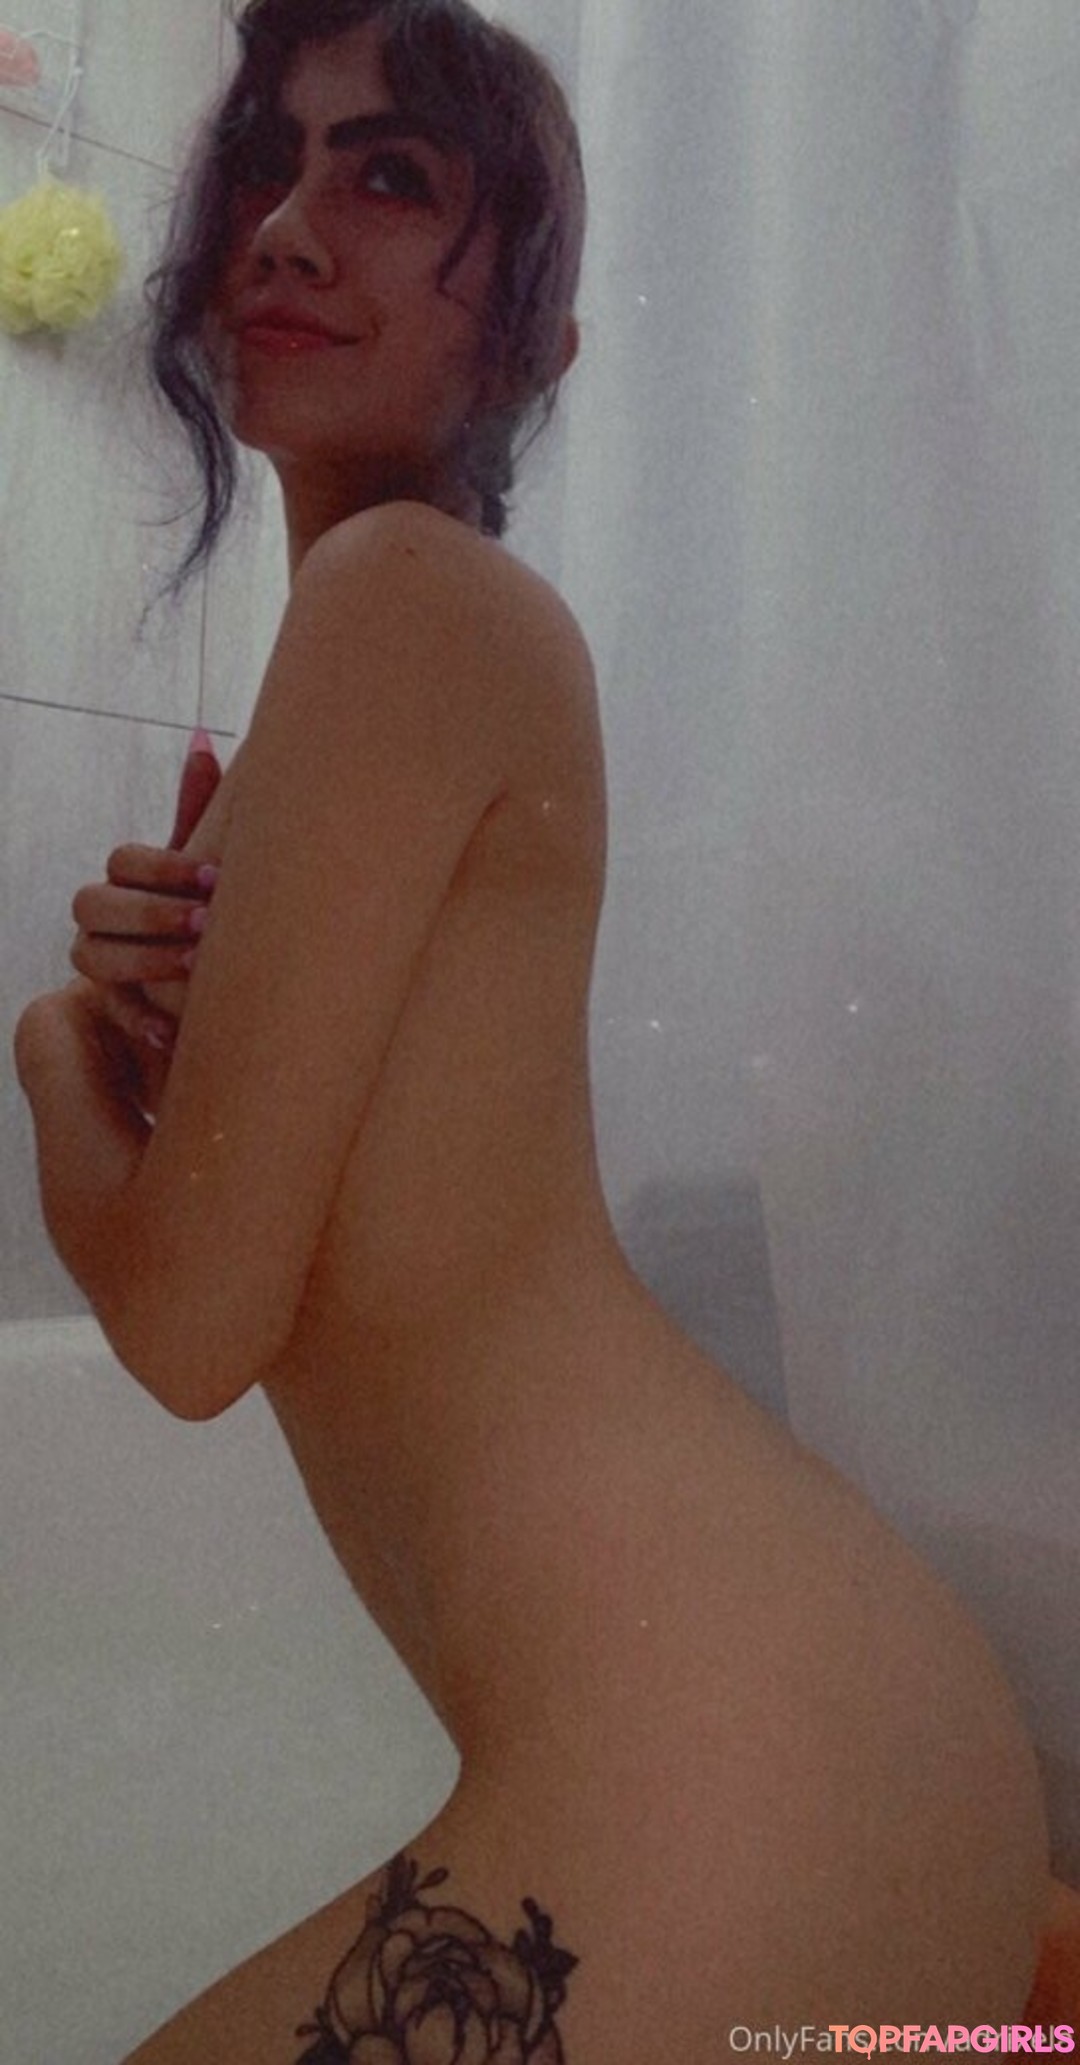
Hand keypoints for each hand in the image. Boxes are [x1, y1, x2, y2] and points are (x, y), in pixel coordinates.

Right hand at [69, 733, 221, 1054]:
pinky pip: (110, 1016)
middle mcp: (104, 919)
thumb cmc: (202, 912)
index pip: (123, 862)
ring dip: (143, 960)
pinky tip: (171, 1032)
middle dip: (149, 912)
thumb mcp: (204, 864)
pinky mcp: (112, 1011)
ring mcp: (100, 965)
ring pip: (91, 956)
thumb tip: (203, 738)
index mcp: (131, 879)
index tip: (213, 879)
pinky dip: (139, 1021)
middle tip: (205, 922)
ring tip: (196, 968)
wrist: (194, 984)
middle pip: (93, 904)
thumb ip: (198, 810)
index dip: (163, 868)